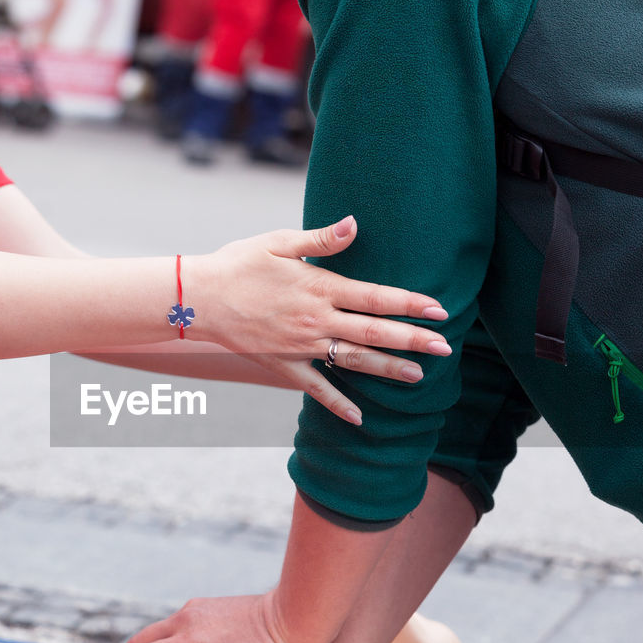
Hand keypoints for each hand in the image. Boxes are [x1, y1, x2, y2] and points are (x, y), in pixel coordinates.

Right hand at [189, 216, 451, 424]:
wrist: (198, 299)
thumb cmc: (238, 263)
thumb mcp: (278, 242)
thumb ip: (321, 240)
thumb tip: (354, 224)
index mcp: (319, 287)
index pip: (376, 298)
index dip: (410, 304)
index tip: (439, 311)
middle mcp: (316, 321)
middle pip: (374, 333)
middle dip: (412, 340)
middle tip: (444, 348)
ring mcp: (301, 347)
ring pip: (354, 361)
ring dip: (388, 369)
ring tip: (419, 377)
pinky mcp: (284, 365)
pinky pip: (317, 388)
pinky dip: (339, 403)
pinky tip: (361, 418)